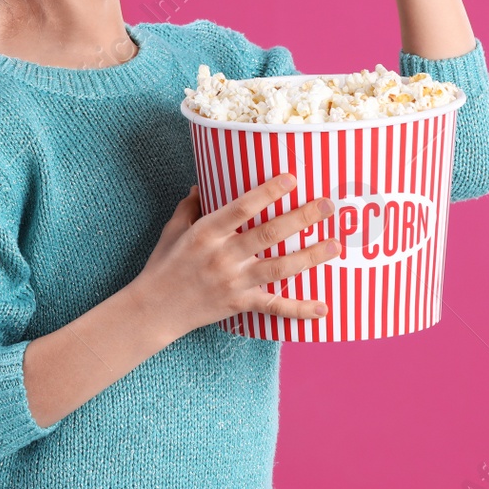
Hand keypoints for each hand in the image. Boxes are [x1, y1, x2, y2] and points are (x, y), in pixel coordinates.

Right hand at [131, 174, 341, 340]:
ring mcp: (234, 282)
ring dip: (310, 256)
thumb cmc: (163, 265)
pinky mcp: (240, 304)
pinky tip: (323, 308)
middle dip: (301, 218)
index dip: (268, 192)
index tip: (292, 178)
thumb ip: (191, 206)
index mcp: (206, 232)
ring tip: (335, 245)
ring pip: (279, 267)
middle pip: (269, 234)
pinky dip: (300, 310)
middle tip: (329, 205)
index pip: (242, 208)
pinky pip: (274, 307)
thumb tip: (204, 184)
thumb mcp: (172, 230)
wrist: (153, 310)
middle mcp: (223, 256)